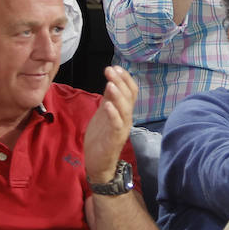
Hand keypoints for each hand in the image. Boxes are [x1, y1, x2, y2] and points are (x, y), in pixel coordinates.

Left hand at [83, 65, 137, 182]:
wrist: (98, 163)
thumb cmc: (101, 138)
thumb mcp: (103, 114)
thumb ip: (108, 99)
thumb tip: (111, 81)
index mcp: (124, 111)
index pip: (130, 91)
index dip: (125, 78)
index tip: (115, 66)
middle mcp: (126, 117)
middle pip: (129, 96)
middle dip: (120, 81)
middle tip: (110, 69)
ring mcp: (122, 127)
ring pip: (125, 108)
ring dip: (118, 94)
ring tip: (110, 82)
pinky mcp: (115, 138)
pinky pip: (117, 124)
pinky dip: (113, 113)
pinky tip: (107, 104)